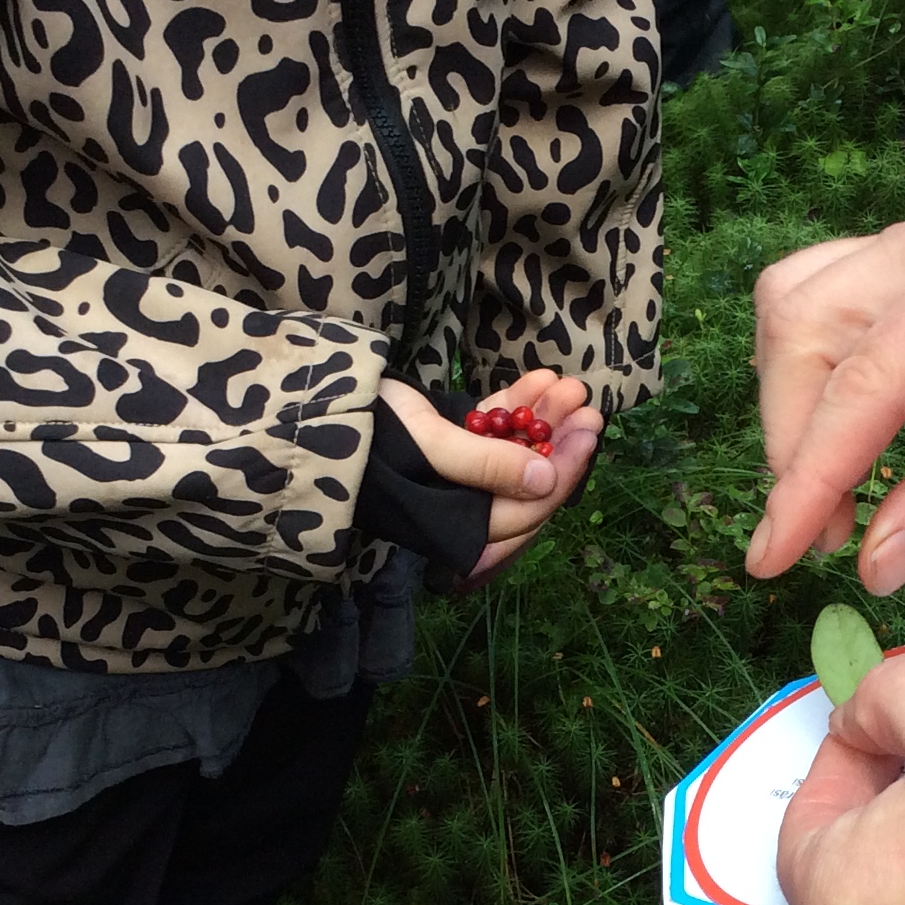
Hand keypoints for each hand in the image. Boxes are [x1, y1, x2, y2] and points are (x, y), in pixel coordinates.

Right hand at [377, 371, 603, 581]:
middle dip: (560, 442)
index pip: (527, 510)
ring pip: (517, 453)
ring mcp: (459, 474)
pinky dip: (515, 407)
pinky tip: (539, 378)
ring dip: (544, 419)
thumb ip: (487, 466)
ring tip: (569, 384)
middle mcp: (463, 507)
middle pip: (529, 482)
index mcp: (457, 525)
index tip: (587, 436)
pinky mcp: (451, 443)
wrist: (316, 409)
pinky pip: (493, 431)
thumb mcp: (430, 446)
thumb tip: (548, 479)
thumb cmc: (369, 433)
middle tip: (589, 408)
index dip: (563, 474)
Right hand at [746, 194, 904, 594]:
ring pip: (797, 303)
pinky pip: (824, 290)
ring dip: (791, 398)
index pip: (865, 382)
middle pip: (805, 330)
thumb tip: (874, 565)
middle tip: (825, 537)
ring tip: (828, 487)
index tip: (771, 559)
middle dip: (794, 442)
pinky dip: (811, 361)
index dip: (808, 479)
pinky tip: (840, 422)